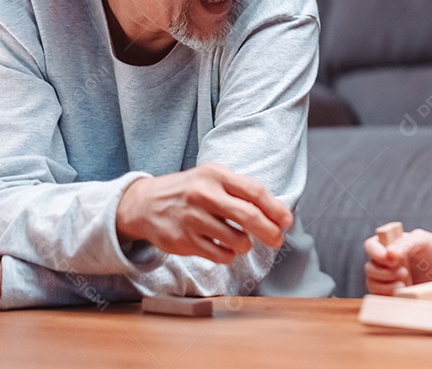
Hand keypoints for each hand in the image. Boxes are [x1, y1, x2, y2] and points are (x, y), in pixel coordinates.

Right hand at [116, 163, 291, 263]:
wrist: (144, 204)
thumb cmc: (189, 191)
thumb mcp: (212, 178)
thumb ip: (240, 191)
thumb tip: (276, 213)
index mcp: (215, 175)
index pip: (254, 191)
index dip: (275, 208)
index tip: (287, 221)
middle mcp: (203, 195)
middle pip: (249, 216)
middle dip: (270, 231)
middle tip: (277, 240)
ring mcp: (192, 218)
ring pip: (237, 240)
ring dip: (245, 244)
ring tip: (241, 240)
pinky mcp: (182, 241)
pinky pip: (220, 255)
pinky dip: (228, 254)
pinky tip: (223, 247)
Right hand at [364, 229, 431, 293]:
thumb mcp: (425, 240)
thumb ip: (408, 243)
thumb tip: (390, 253)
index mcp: (390, 244)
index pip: (371, 245)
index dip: (375, 252)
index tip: (389, 259)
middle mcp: (386, 261)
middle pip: (370, 268)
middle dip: (383, 273)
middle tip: (404, 273)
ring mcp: (389, 278)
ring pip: (372, 283)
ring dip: (385, 286)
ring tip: (404, 285)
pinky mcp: (394, 292)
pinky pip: (381, 297)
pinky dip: (388, 296)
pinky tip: (402, 294)